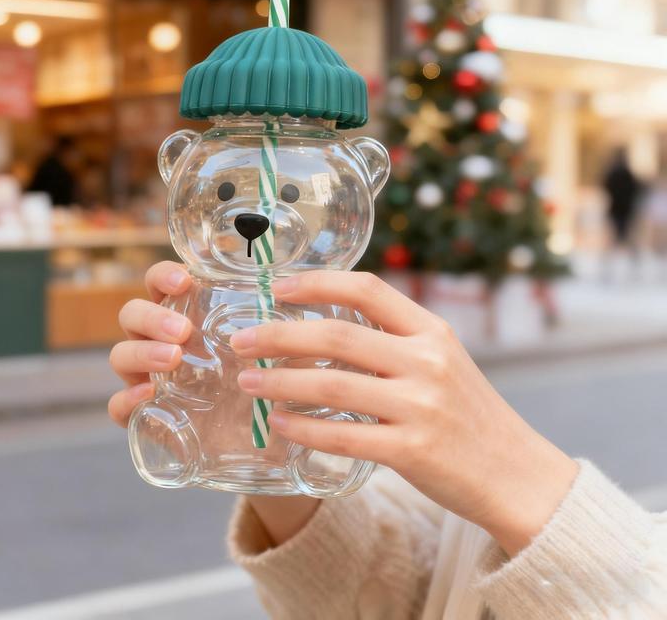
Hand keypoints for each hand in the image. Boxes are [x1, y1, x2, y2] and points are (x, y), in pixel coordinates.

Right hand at [108, 261, 318, 546]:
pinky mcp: (148, 418)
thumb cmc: (270, 384)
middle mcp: (162, 340)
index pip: (162, 283)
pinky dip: (125, 400)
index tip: (187, 280)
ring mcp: (150, 378)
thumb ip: (285, 326)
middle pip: (133, 315)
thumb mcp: (280, 352)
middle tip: (184, 331)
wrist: (269, 447)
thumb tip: (321, 295)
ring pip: (122, 354)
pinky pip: (118, 407)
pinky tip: (145, 397)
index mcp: (188, 314)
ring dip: (141, 352)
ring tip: (173, 359)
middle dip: (152, 317)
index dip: (166, 276)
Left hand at [231, 271, 578, 555]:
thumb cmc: (468, 412)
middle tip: (240, 339)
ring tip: (247, 381)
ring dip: (280, 381)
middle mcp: (427, 361)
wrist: (517, 474)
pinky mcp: (413, 452)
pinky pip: (343, 436)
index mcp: (431, 330)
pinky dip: (304, 429)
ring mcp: (421, 406)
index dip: (316, 283)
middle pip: (337, 335)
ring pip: (331, 384)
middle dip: (278, 334)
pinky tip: (279, 422)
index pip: (367, 289)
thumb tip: (323, 321)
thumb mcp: (442, 359)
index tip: (276, 288)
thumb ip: (394, 338)